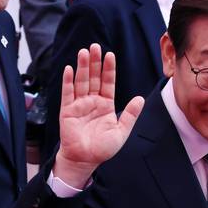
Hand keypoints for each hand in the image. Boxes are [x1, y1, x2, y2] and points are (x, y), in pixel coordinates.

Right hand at [53, 44, 143, 187]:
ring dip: (82, 67)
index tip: (110, 55)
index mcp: (106, 104)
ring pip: (81, 81)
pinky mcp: (67, 111)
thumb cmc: (103, 148)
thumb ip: (130, 115)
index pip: (108, 82)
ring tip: (84, 52)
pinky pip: (67, 93)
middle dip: (95, 62)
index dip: (109, 69)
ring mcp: (79, 105)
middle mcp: (92, 101)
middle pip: (94, 78)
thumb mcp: (121, 131)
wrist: (85, 160)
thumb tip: (140, 99)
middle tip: (95, 46)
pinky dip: (68, 81)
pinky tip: (69, 69)